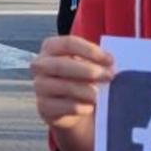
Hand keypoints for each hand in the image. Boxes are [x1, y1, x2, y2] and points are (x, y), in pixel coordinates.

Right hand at [32, 36, 115, 150]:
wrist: (67, 104)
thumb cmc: (80, 76)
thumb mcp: (85, 63)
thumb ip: (96, 60)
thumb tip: (111, 65)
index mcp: (51, 47)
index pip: (69, 43)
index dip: (91, 51)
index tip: (110, 60)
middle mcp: (40, 65)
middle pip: (62, 65)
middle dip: (89, 71)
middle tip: (109, 76)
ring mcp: (39, 86)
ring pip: (65, 87)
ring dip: (87, 91)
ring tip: (101, 95)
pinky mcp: (43, 107)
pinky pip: (66, 106)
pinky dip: (82, 107)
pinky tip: (90, 107)